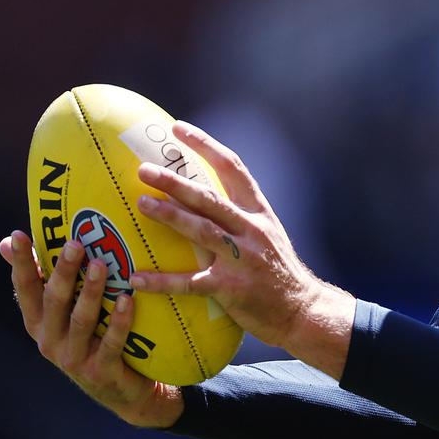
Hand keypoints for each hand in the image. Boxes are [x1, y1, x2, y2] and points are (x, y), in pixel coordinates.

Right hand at [0, 230, 181, 427]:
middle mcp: (50, 340)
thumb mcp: (64, 314)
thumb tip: (6, 243)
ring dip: (92, 291)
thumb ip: (43, 281)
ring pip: (81, 320)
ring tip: (102, 264)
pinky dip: (120, 321)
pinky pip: (111, 342)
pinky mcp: (100, 370)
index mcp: (39, 323)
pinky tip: (129, 300)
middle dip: (63, 271)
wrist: (121, 390)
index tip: (18, 236)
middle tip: (75, 243)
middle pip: (54, 301)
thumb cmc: (92, 340)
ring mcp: (74, 357)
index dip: (21, 264)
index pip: (25, 289)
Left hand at [131, 121, 353, 376]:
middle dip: (175, 181)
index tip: (178, 129)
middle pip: (209, 198)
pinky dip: (161, 281)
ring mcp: (241, 259)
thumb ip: (240, 216)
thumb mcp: (268, 234)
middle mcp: (251, 230)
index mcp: (259, 213)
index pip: (233, 168)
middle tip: (144, 169)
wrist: (302, 309)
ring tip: (141, 204)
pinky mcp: (230, 288)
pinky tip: (136, 279)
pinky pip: (189, 283)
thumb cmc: (278, 272)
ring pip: (200, 230)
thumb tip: (202, 197)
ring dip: (169, 215)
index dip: (205, 146)